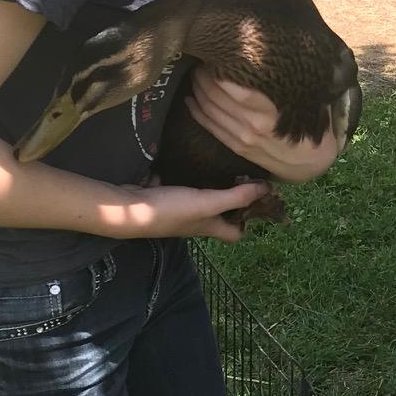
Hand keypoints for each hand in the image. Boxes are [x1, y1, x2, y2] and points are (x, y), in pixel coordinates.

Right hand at [115, 180, 272, 243]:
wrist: (128, 209)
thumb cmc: (172, 210)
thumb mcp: (208, 203)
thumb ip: (236, 197)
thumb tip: (266, 190)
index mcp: (210, 227)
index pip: (236, 234)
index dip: (248, 221)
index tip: (256, 198)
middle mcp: (196, 222)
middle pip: (220, 215)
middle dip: (232, 198)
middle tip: (242, 174)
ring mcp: (179, 211)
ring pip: (202, 200)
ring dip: (212, 185)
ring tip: (224, 165)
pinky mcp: (164, 198)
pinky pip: (181, 188)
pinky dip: (188, 176)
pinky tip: (194, 161)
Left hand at [186, 69, 343, 182]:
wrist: (310, 163)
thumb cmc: (311, 126)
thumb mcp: (307, 102)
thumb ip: (291, 83)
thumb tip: (280, 56)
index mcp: (271, 113)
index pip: (237, 90)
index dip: (220, 73)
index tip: (215, 57)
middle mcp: (253, 126)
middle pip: (218, 97)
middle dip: (204, 77)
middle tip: (200, 61)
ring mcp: (242, 137)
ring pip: (210, 110)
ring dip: (198, 91)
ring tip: (195, 75)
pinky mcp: (236, 146)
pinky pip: (210, 127)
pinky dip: (197, 112)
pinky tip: (190, 99)